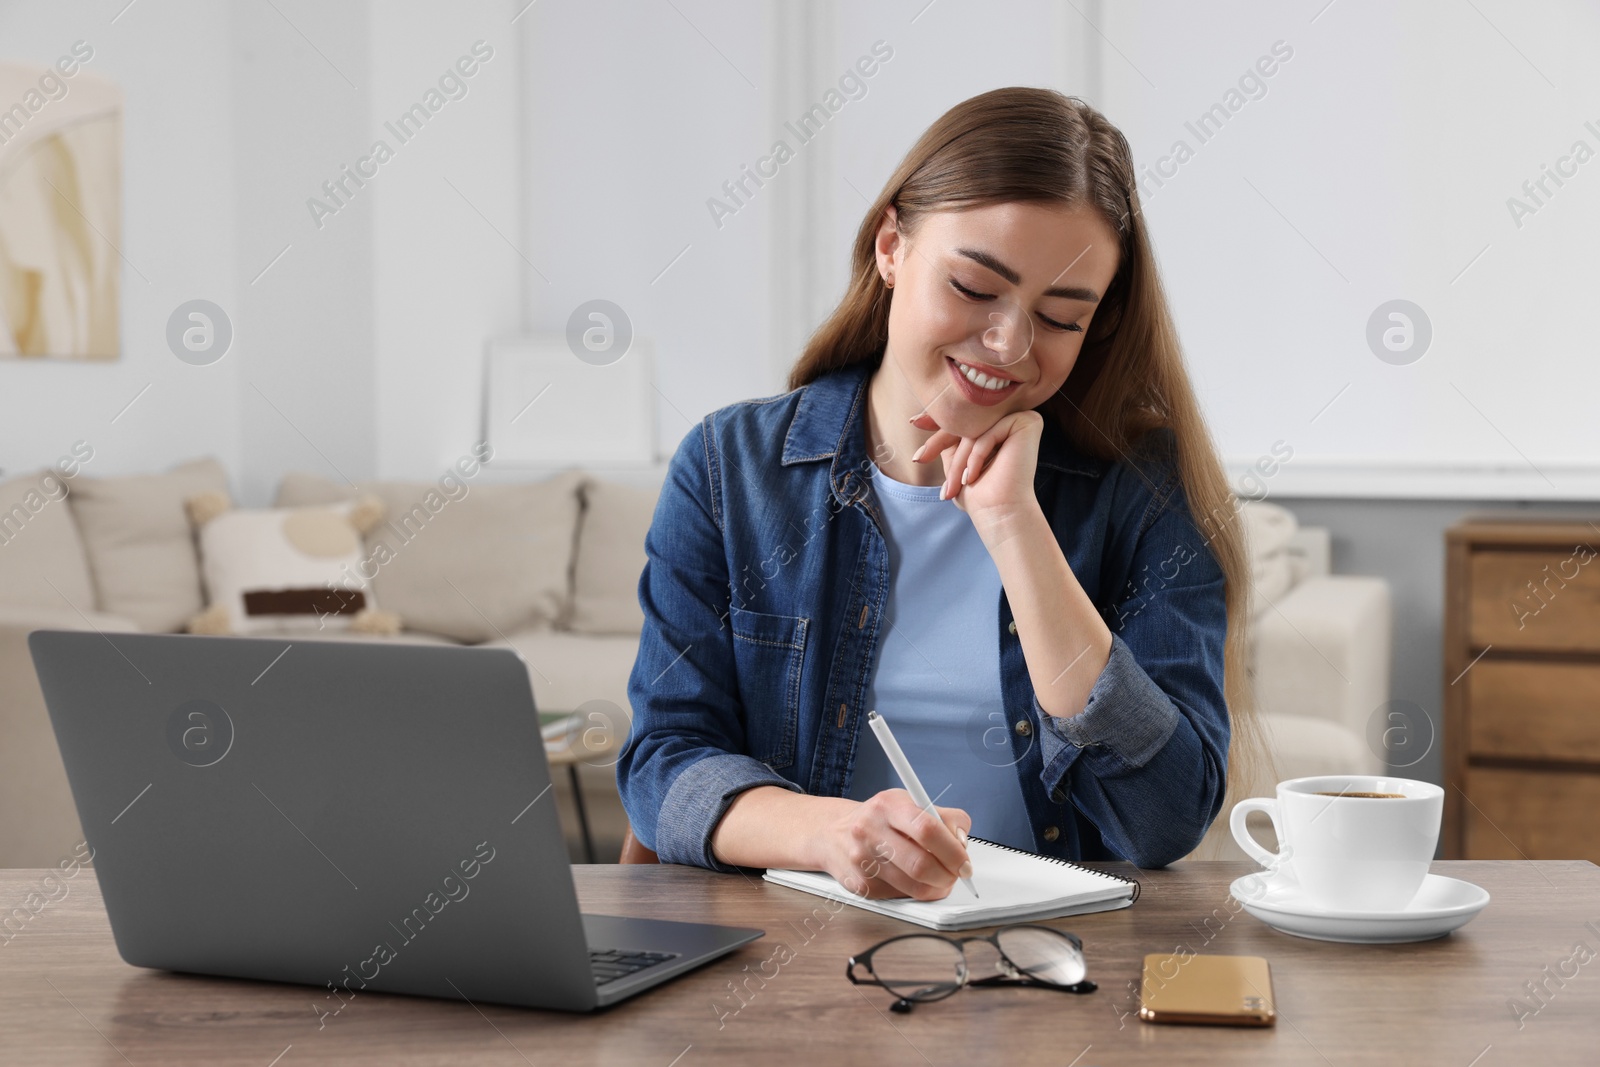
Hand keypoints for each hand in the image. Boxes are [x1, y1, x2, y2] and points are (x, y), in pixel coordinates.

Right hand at [819, 790, 972, 899]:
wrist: (833, 833)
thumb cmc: (879, 818)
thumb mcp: (909, 802)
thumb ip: (943, 817)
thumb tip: (962, 843)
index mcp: (888, 805)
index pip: (927, 829)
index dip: (953, 850)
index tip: (965, 861)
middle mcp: (870, 831)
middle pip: (921, 864)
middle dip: (948, 875)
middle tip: (957, 874)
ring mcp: (862, 860)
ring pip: (914, 887)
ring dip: (937, 887)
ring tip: (940, 879)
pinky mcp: (860, 885)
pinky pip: (901, 897)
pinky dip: (916, 892)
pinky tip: (914, 880)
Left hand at [910, 409, 1044, 537]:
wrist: (1000, 515)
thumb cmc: (980, 496)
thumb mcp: (956, 462)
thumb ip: (947, 439)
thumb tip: (921, 418)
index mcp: (999, 425)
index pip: (963, 419)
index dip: (938, 422)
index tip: (914, 422)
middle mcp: (1013, 418)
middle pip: (966, 422)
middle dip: (939, 444)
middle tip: (918, 459)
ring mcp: (1022, 418)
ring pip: (976, 428)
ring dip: (958, 460)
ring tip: (952, 487)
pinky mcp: (1029, 422)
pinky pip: (990, 430)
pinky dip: (976, 455)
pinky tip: (972, 477)